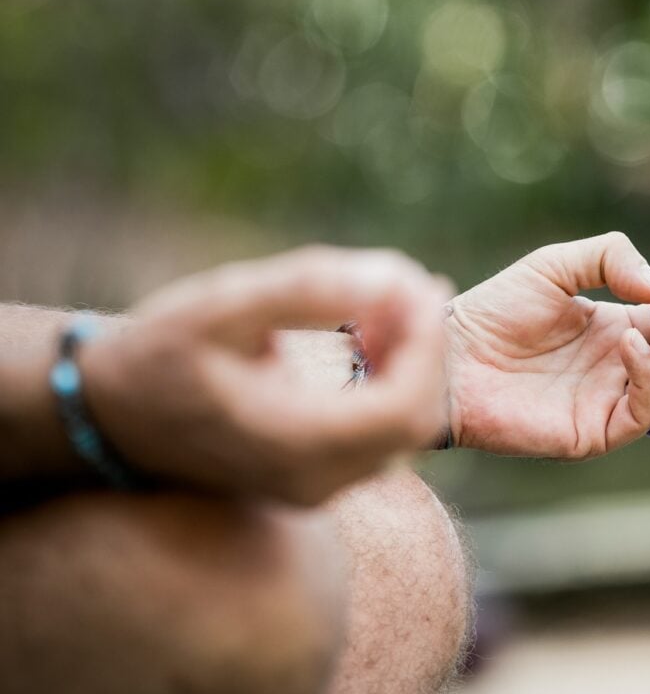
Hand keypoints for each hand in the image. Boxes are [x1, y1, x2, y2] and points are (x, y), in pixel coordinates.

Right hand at [80, 246, 450, 504]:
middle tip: (417, 284)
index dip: (428, 343)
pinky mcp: (317, 478)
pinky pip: (381, 434)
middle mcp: (316, 481)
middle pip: (416, 421)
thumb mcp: (221, 307)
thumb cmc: (156, 355)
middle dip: (428, 348)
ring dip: (413, 362)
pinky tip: (372, 332)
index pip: (403, 407)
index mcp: (294, 446)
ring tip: (391, 300)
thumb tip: (394, 276)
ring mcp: (318, 488)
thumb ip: (307, 290)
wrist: (107, 415)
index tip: (421, 284)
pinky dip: (392, 381)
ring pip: (406, 430)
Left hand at [445, 232, 649, 457]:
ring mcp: (610, 403)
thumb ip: (612, 260)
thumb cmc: (494, 310)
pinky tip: (630, 340)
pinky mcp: (593, 432)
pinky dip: (649, 376)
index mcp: (620, 331)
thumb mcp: (556, 266)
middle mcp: (622, 370)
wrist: (447, 355)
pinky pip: (642, 413)